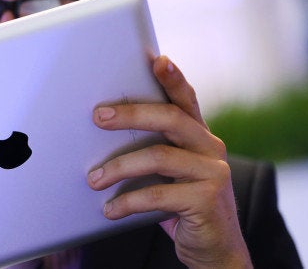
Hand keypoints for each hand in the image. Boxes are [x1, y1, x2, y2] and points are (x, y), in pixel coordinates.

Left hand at [87, 56, 251, 267]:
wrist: (214, 249)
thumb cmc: (182, 205)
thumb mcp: (168, 174)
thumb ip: (151, 151)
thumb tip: (102, 132)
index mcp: (199, 136)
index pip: (186, 99)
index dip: (172, 78)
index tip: (156, 59)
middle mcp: (211, 148)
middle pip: (170, 118)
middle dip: (130, 114)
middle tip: (98, 117)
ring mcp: (213, 173)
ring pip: (159, 156)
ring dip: (118, 167)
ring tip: (93, 179)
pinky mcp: (208, 200)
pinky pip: (159, 194)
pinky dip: (127, 202)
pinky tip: (109, 209)